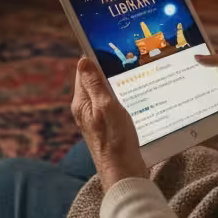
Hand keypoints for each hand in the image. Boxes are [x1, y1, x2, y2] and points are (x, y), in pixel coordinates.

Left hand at [71, 57, 148, 189]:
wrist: (124, 173)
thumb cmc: (116, 141)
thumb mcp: (106, 107)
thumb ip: (95, 84)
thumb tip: (84, 60)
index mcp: (82, 103)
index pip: (84, 71)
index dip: (95, 56)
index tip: (109, 44)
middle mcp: (86, 109)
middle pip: (94, 81)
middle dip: (107, 68)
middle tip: (127, 56)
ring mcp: (96, 119)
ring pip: (105, 92)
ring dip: (116, 82)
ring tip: (133, 71)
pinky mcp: (108, 127)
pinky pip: (112, 104)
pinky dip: (122, 96)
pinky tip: (135, 95)